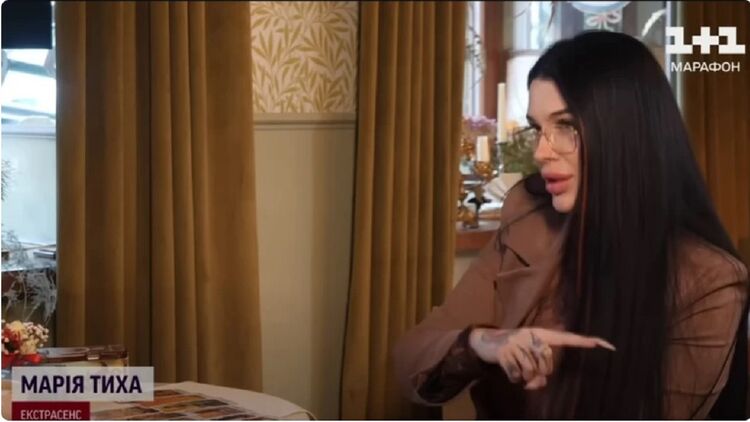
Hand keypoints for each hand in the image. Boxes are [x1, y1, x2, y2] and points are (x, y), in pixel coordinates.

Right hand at [468, 327, 614, 389]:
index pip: (567, 339)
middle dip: (538, 373)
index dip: (586, 343)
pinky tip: (508, 369)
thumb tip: (539, 384)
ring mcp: (517, 342)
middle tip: (528, 370)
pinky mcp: (505, 351)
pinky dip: (513, 378)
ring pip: (531, 372)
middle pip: (547, 365)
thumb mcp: (528, 358)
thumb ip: (540, 372)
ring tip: (517, 368)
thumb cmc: (514, 351)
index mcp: (541, 334)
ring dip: (524, 377)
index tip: (608, 345)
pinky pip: (516, 375)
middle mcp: (531, 336)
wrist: (485, 341)